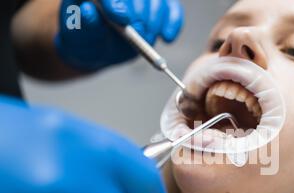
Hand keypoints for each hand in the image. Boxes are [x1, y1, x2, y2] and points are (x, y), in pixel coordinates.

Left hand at [54, 0, 183, 70]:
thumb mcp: (79, 36)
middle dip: (140, 15)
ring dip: (154, 22)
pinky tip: (167, 38)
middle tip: (138, 33)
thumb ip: (85, 24)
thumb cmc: (86, 38)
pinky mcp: (157, 4)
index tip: (122, 18)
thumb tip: (88, 11)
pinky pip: (171, 7)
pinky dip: (173, 22)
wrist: (98, 46)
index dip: (115, 2)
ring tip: (146, 39)